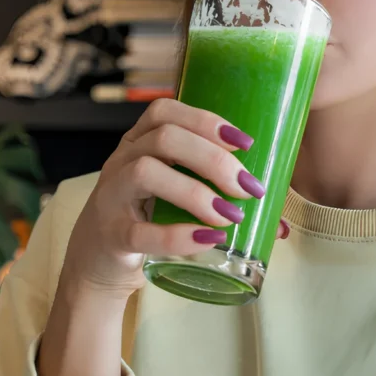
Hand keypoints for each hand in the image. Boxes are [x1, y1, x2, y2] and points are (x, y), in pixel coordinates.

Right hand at [59, 97, 266, 302]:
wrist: (96, 264)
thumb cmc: (145, 221)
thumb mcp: (171, 197)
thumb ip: (216, 198)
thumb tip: (278, 221)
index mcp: (137, 143)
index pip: (164, 112)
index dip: (206, 120)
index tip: (245, 143)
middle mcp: (121, 161)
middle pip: (163, 137)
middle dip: (212, 158)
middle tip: (247, 187)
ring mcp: (111, 196)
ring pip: (146, 172)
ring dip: (195, 191)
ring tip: (230, 215)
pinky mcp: (111, 236)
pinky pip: (140, 231)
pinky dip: (178, 235)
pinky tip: (208, 240)